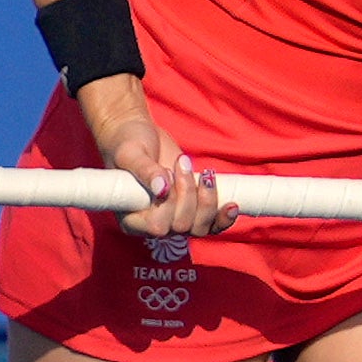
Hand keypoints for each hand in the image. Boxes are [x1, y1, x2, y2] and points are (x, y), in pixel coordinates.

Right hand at [78, 79, 229, 240]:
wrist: (140, 134)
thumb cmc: (127, 144)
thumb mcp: (130, 154)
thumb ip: (144, 171)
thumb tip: (162, 189)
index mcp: (131, 218)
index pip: (157, 227)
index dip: (169, 205)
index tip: (167, 174)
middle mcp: (153, 224)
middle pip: (182, 226)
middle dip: (189, 194)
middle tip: (181, 162)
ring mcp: (175, 219)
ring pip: (200, 227)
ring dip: (207, 200)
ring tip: (204, 173)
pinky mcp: (193, 210)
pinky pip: (212, 225)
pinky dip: (224, 218)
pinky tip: (233, 205)